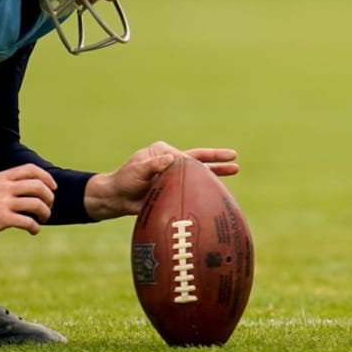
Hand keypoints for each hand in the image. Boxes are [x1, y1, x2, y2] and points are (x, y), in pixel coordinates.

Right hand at [0, 163, 56, 238]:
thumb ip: (5, 183)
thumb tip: (22, 187)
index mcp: (3, 177)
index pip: (32, 170)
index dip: (46, 177)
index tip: (52, 187)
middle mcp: (5, 187)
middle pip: (38, 187)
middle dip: (49, 197)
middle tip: (49, 206)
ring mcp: (3, 203)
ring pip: (36, 203)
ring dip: (45, 212)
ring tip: (43, 219)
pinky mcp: (0, 219)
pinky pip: (26, 221)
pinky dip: (35, 226)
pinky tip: (34, 230)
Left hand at [83, 141, 239, 220]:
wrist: (115, 200)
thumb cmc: (124, 181)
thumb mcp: (137, 171)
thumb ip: (153, 165)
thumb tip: (171, 159)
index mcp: (164, 152)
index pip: (185, 156)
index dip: (198, 161)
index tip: (203, 171)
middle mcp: (171, 161)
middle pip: (198, 160)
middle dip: (217, 159)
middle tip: (234, 158)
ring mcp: (173, 176)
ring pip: (199, 173)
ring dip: (216, 172)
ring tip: (236, 169)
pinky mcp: (173, 189)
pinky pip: (192, 189)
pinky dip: (205, 190)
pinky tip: (217, 195)